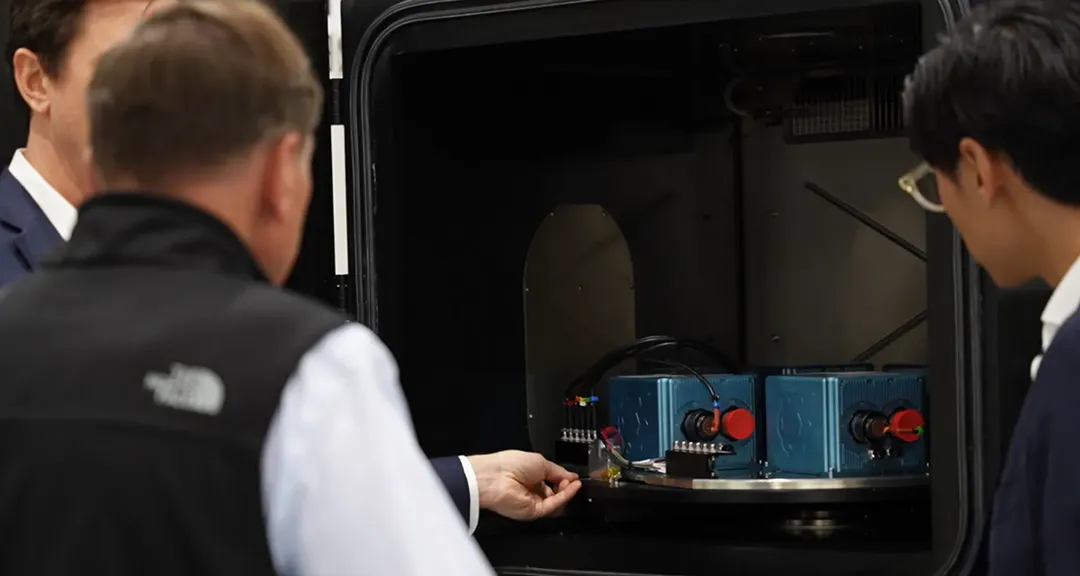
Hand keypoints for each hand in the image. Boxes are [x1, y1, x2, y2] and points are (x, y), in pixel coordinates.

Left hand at [466, 450, 581, 520]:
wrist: (494, 478)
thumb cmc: (509, 465)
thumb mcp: (540, 461)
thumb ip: (558, 471)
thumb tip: (571, 475)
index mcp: (530, 476)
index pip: (551, 480)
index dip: (563, 478)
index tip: (573, 476)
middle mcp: (531, 490)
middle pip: (555, 492)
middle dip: (566, 485)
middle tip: (571, 479)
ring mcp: (532, 501)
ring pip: (556, 501)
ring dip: (567, 491)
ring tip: (572, 483)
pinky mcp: (533, 511)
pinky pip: (553, 505)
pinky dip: (565, 497)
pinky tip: (572, 487)